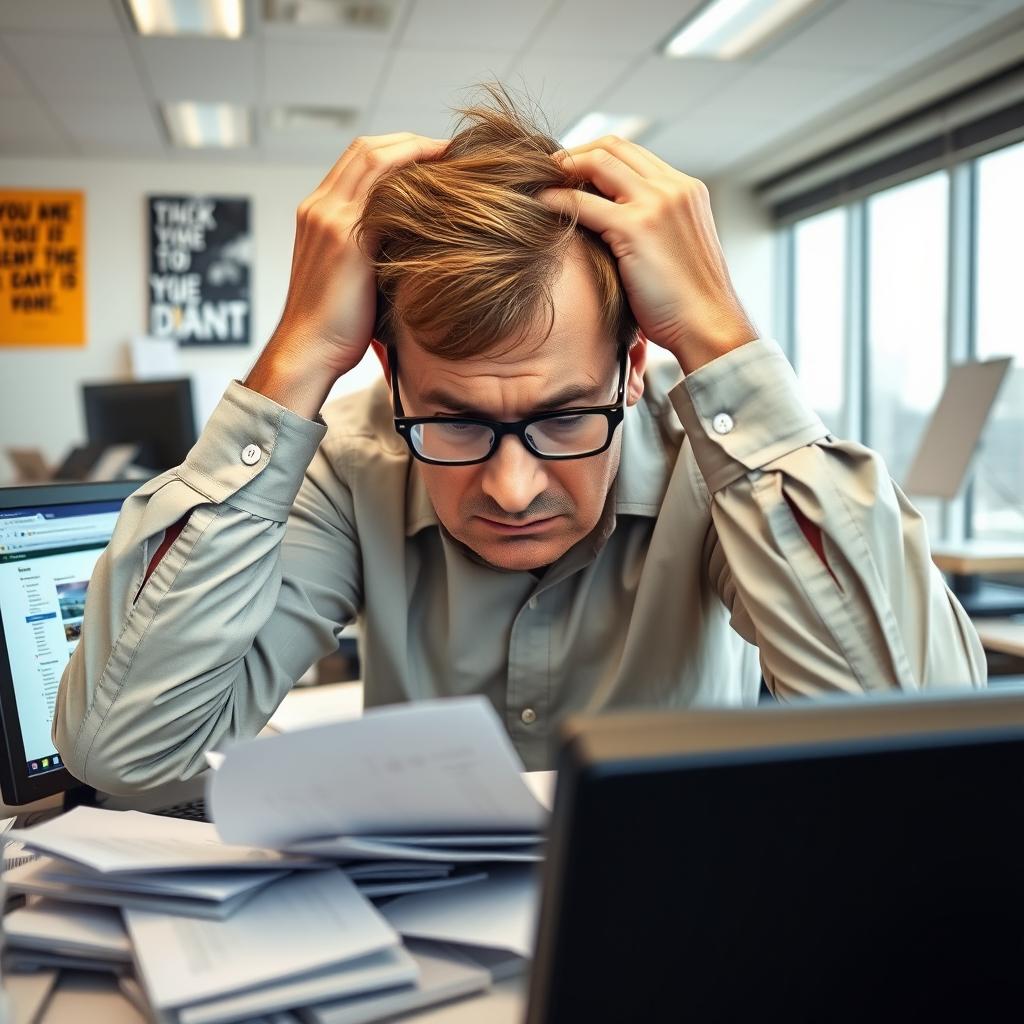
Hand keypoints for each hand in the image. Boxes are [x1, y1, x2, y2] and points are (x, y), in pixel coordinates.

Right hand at [246, 133, 448, 417]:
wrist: (308, 351)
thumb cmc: (333, 326)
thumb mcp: (347, 275)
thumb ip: (368, 249)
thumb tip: (408, 246)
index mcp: (317, 213)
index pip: (357, 159)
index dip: (396, 149)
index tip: (432, 157)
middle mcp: (319, 208)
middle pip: (366, 147)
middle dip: (411, 141)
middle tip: (450, 149)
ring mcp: (330, 220)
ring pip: (374, 159)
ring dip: (416, 151)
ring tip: (452, 159)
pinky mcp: (346, 241)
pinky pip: (383, 193)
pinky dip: (413, 183)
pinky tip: (442, 190)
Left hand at [539, 136, 757, 373]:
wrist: (709, 326)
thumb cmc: (688, 303)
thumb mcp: (675, 249)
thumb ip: (652, 227)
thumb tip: (613, 227)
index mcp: (686, 190)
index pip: (633, 153)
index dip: (596, 156)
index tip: (569, 172)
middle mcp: (674, 188)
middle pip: (614, 147)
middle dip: (575, 154)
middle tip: (547, 172)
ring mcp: (658, 204)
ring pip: (599, 162)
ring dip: (564, 168)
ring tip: (539, 182)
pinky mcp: (638, 227)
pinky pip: (585, 202)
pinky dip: (558, 198)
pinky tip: (540, 204)